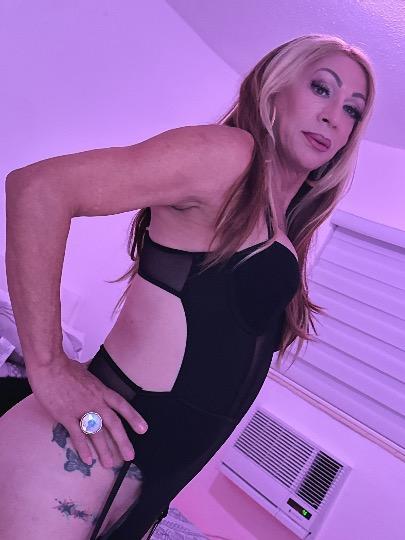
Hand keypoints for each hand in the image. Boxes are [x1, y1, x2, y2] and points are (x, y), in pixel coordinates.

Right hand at [26, 352, 147, 467]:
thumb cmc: (64, 367)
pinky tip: (88, 460)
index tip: (143, 429)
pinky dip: (83, 448)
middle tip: (129, 456)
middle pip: (113, 423)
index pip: (121, 405)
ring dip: (104, 450)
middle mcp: (94, 400)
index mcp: (100, 390)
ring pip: (96, 432)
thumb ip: (92, 383)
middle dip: (122, 441)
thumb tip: (93, 382)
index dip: (133, 417)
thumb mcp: (86, 373)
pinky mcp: (65, 415)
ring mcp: (80, 408)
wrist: (49, 364)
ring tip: (110, 464)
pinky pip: (76, 434)